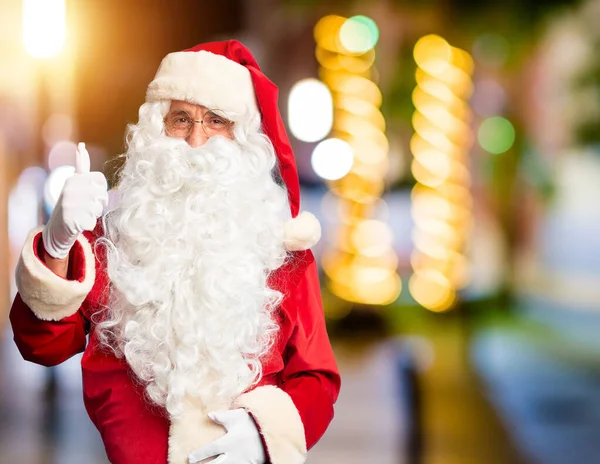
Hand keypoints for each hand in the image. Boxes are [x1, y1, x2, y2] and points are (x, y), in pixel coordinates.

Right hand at [42, 142, 107, 258]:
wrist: (57, 228)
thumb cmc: (71, 203)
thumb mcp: (74, 183)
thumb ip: (81, 165)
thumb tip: (81, 146)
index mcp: (73, 179)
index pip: (100, 180)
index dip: (101, 189)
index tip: (93, 193)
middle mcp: (69, 190)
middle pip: (102, 195)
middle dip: (99, 203)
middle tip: (87, 206)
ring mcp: (69, 205)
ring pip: (98, 209)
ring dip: (94, 214)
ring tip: (81, 214)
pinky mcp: (70, 221)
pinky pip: (92, 222)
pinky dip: (88, 225)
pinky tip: (78, 223)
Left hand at [188, 409, 265, 463]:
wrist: (271, 430)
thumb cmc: (253, 422)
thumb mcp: (237, 416)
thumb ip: (222, 416)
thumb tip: (208, 415)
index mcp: (228, 441)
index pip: (210, 449)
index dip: (199, 454)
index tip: (190, 458)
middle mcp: (233, 453)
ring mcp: (241, 460)